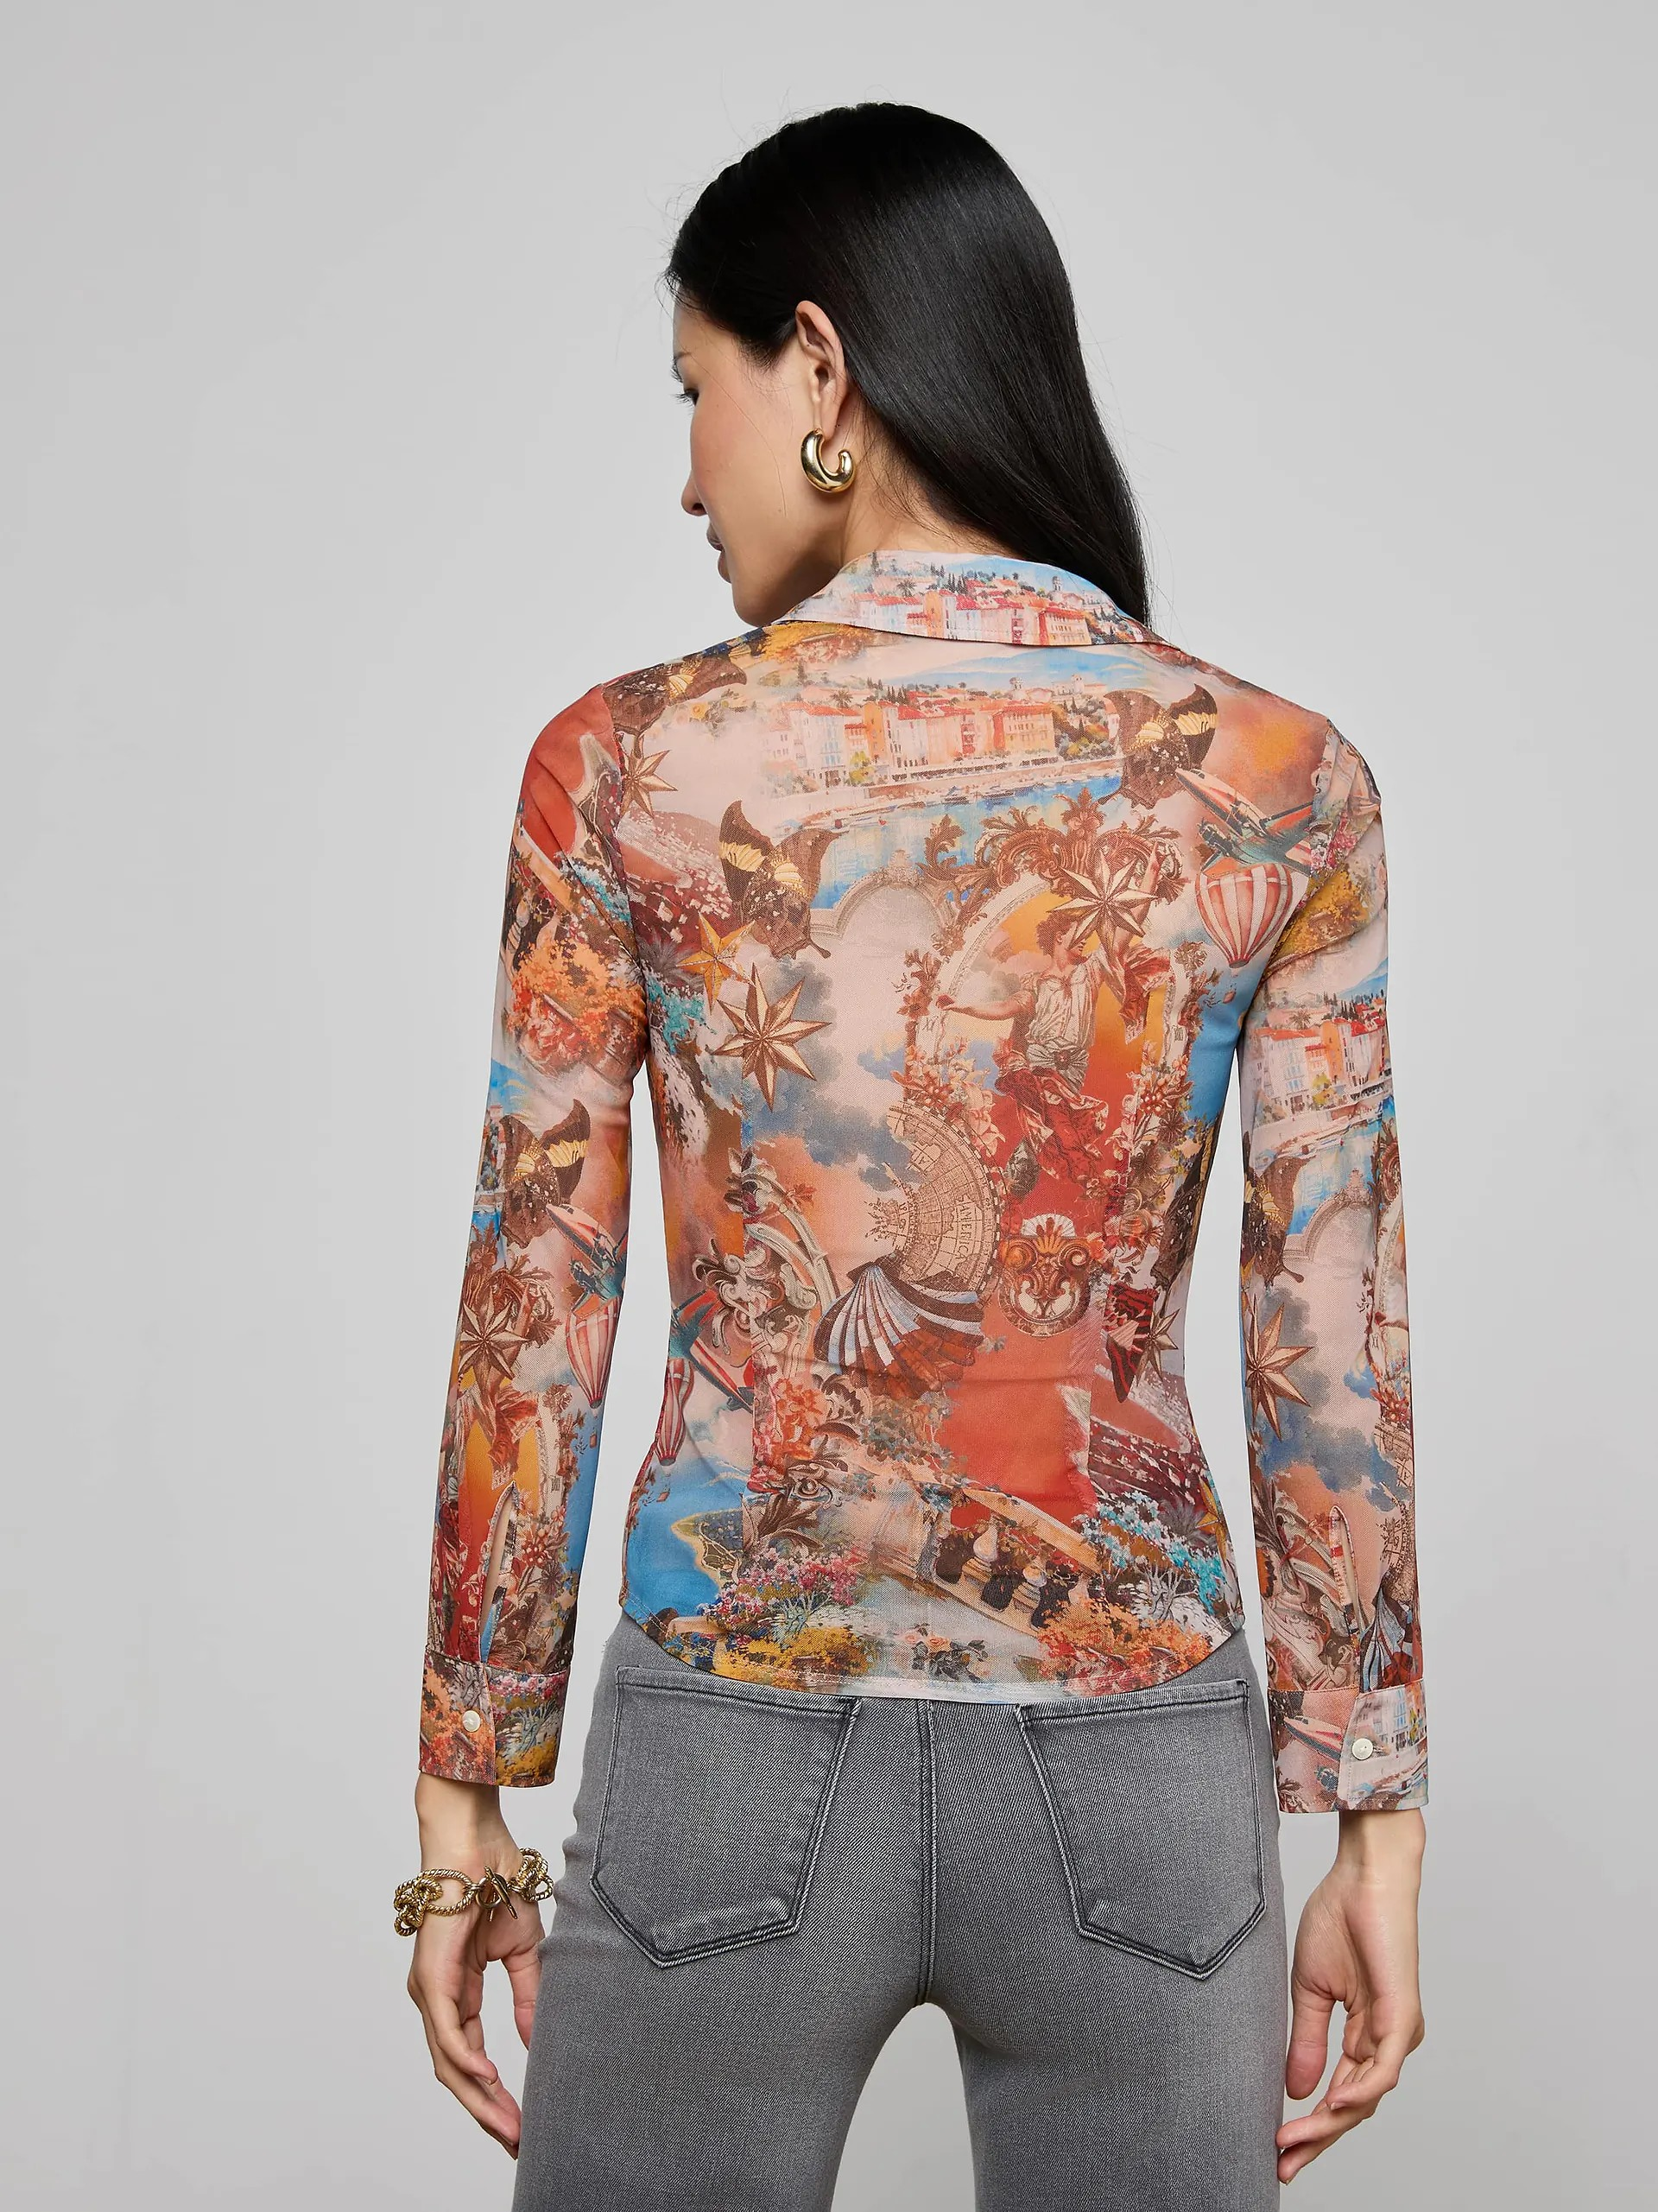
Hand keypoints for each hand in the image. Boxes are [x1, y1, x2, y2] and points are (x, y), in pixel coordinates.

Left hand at [406, 1776, 544, 2157]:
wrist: (475, 1838)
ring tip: (508, 2124)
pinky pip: (446, 2030)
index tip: (523, 2122)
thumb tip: (536, 2042)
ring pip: (449, 2061)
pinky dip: (466, 2058)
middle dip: (488, 2110)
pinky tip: (488, 2077)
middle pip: (458, 2072)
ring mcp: (431, 1989)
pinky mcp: (431, 1975)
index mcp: (458, 1992)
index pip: (473, 2056)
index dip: (497, 2093)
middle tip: (517, 2141)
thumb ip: (527, 1997)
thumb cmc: (496, 1881)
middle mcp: (437, 1998)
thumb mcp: (525, 1950)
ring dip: (480, 2096)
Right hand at [1277, 1808, 1425, 2182]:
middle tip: (1283, 2162)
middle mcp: (1387, 2041)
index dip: (1311, 2126)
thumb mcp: (1310, 1989)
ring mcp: (1398, 2031)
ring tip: (1293, 2141)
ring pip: (1366, 2098)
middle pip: (1352, 2108)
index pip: (1339, 2095)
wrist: (1365, 1876)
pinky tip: (1331, 2105)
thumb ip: (1306, 2041)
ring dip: (1328, 2123)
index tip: (1279, 2149)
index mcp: (1367, 2034)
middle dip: (1317, 2138)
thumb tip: (1297, 2091)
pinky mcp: (1402, 2015)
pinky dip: (1358, 2091)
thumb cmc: (1341, 1920)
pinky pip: (1383, 2068)